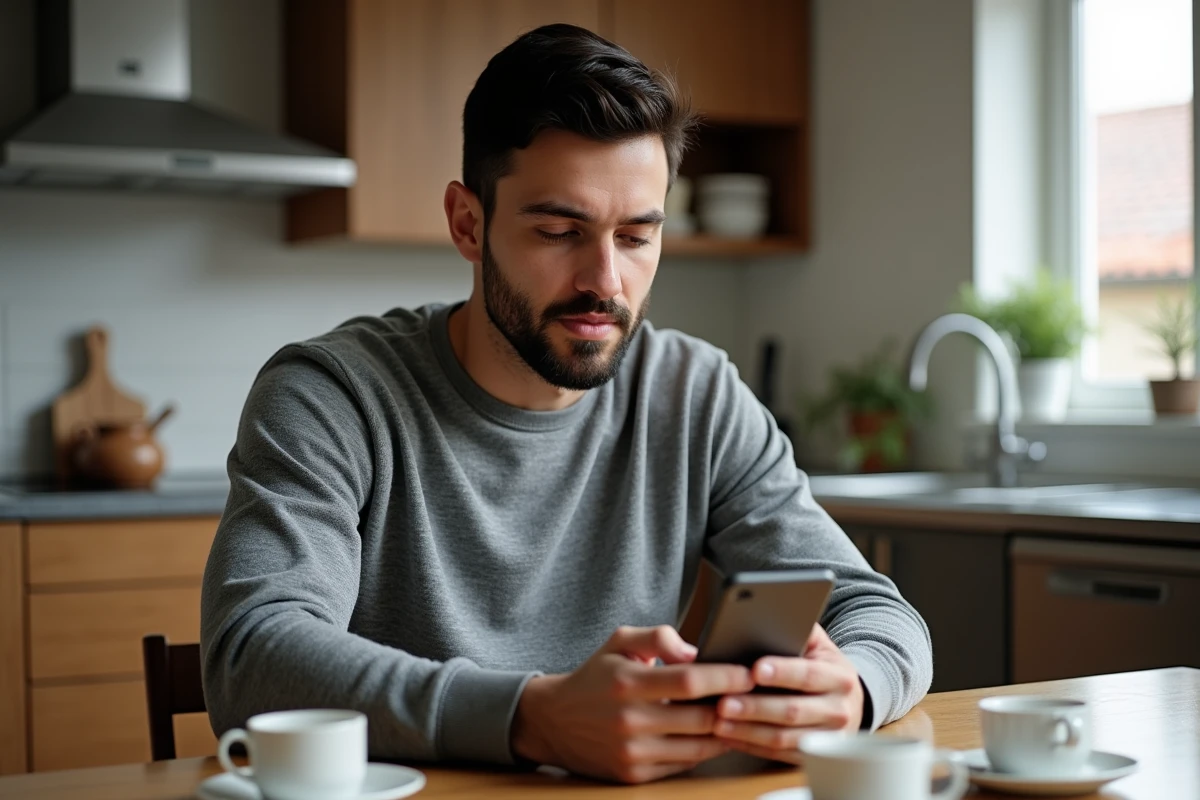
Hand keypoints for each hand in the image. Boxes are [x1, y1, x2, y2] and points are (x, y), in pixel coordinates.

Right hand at [511, 625, 754, 783]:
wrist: (554, 722)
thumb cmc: (596, 677)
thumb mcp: (619, 642)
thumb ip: (658, 636)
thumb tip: (694, 651)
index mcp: (627, 682)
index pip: (688, 681)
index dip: (725, 677)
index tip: (748, 672)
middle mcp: (629, 720)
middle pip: (700, 717)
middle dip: (734, 706)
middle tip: (755, 695)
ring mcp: (632, 752)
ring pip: (698, 746)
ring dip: (725, 731)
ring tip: (741, 715)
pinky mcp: (634, 775)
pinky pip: (684, 764)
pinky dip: (704, 750)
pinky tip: (715, 734)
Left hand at [713, 624, 863, 763]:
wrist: (847, 702)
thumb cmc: (820, 667)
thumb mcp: (818, 644)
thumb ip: (798, 628)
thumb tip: (769, 612)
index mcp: (839, 677)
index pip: (808, 674)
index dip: (782, 672)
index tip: (755, 669)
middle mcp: (838, 710)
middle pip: (792, 711)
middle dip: (755, 707)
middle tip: (723, 702)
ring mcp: (827, 738)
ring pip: (783, 738)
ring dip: (747, 731)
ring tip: (718, 722)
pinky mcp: (811, 756)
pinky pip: (778, 755)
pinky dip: (750, 746)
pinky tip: (728, 736)